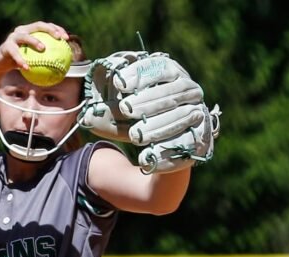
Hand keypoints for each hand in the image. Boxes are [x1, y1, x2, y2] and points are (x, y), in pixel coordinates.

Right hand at [0, 22, 69, 71]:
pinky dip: (21, 60)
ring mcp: (13, 37)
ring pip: (25, 37)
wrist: (1, 64)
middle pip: (37, 25)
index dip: (57, 29)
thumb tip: (63, 67)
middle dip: (49, 29)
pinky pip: (15, 53)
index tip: (67, 38)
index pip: (46, 26)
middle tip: (58, 38)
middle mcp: (22, 31)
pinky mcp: (5, 46)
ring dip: (34, 41)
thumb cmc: (20, 62)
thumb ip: (45, 60)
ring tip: (42, 48)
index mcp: (30, 31)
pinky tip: (27, 68)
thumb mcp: (33, 60)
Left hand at [81, 51, 219, 172]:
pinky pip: (188, 142)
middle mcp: (190, 91)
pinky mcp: (201, 138)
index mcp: (171, 74)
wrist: (159, 152)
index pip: (160, 67)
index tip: (120, 83)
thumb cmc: (137, 122)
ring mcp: (199, 113)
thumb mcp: (119, 113)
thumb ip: (107, 109)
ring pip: (182, 116)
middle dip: (149, 101)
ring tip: (136, 136)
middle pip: (173, 91)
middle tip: (126, 109)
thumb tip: (87, 116)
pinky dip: (168, 151)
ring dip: (158, 126)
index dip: (141, 73)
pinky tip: (149, 157)